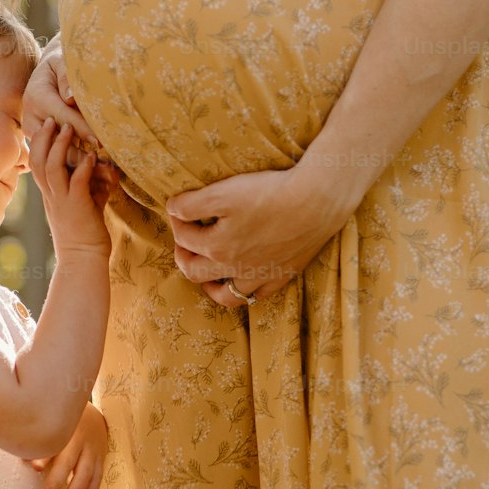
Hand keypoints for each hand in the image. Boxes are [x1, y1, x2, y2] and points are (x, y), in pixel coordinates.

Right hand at [22, 32, 120, 204]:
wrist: (48, 71)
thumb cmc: (60, 64)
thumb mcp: (62, 61)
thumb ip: (67, 77)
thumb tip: (71, 98)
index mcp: (36, 97)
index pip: (63, 117)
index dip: (83, 129)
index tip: (101, 142)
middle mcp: (31, 118)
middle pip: (58, 142)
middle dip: (83, 157)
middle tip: (107, 169)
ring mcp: (35, 134)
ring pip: (58, 156)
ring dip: (82, 167)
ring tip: (107, 175)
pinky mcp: (41, 143)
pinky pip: (60, 158)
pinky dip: (79, 167)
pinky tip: (100, 172)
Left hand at [22, 402, 108, 488]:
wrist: (91, 412)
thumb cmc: (63, 422)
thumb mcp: (52, 426)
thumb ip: (40, 442)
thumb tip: (23, 457)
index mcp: (65, 429)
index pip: (53, 443)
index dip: (44, 455)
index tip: (35, 468)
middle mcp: (80, 438)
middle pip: (69, 461)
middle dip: (57, 481)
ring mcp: (93, 448)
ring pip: (86, 472)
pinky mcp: (101, 457)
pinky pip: (97, 477)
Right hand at [28, 117, 110, 256]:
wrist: (84, 260)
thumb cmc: (85, 234)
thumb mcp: (86, 204)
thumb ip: (92, 185)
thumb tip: (106, 171)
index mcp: (50, 195)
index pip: (35, 164)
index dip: (37, 144)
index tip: (44, 127)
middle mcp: (51, 196)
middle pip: (38, 160)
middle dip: (44, 137)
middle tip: (52, 120)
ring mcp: (62, 200)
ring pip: (52, 166)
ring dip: (60, 146)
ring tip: (68, 129)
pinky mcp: (78, 206)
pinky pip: (76, 181)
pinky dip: (83, 166)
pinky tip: (91, 156)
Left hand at [166, 165, 346, 308]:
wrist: (316, 202)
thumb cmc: (269, 194)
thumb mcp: (223, 192)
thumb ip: (191, 204)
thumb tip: (172, 209)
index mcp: (217, 247)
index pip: (183, 238)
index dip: (176, 220)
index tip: (179, 209)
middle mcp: (234, 268)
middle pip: (195, 272)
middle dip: (183, 256)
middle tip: (184, 242)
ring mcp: (259, 276)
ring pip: (224, 294)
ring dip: (208, 284)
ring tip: (205, 271)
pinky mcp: (281, 276)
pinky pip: (256, 296)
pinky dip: (243, 292)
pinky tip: (242, 281)